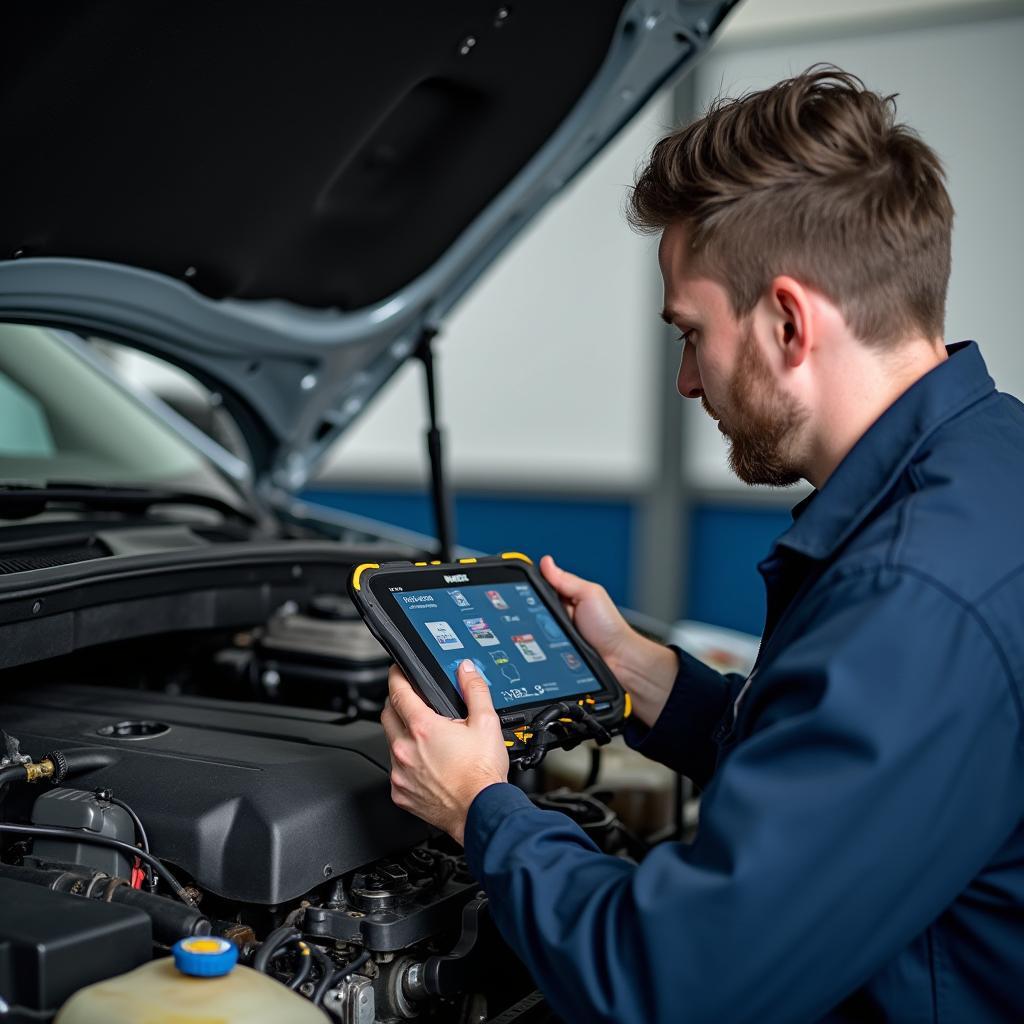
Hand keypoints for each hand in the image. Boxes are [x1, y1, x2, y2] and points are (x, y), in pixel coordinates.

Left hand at [381, 661, 508, 845]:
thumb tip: (466, 671)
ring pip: (390, 743)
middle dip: (396, 702)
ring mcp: (400, 773)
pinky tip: (425, 764)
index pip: (398, 692)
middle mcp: (405, 750)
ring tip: (425, 736)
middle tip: (410, 699)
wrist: (480, 812)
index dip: (396, 676)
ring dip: (401, 734)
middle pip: (387, 715)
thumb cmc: (482, 775)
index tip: (397, 671)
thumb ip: (474, 690)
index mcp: (423, 728)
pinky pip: (395, 770)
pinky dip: (405, 763)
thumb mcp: (487, 723)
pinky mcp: (401, 794)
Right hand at [540, 554, 677, 726]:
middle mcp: (560, 615)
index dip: (529, 587)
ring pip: (532, 630)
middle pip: (533, 609)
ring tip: (546, 632)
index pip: (540, 588)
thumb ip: (566, 580)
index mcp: (567, 598)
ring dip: (533, 631)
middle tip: (539, 614)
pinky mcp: (553, 653)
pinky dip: (537, 647)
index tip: (518, 587)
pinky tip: (542, 646)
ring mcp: (555, 635)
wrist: (618, 660)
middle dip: (530, 611)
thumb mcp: (589, 595)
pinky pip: (537, 648)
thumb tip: (546, 562)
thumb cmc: (609, 627)